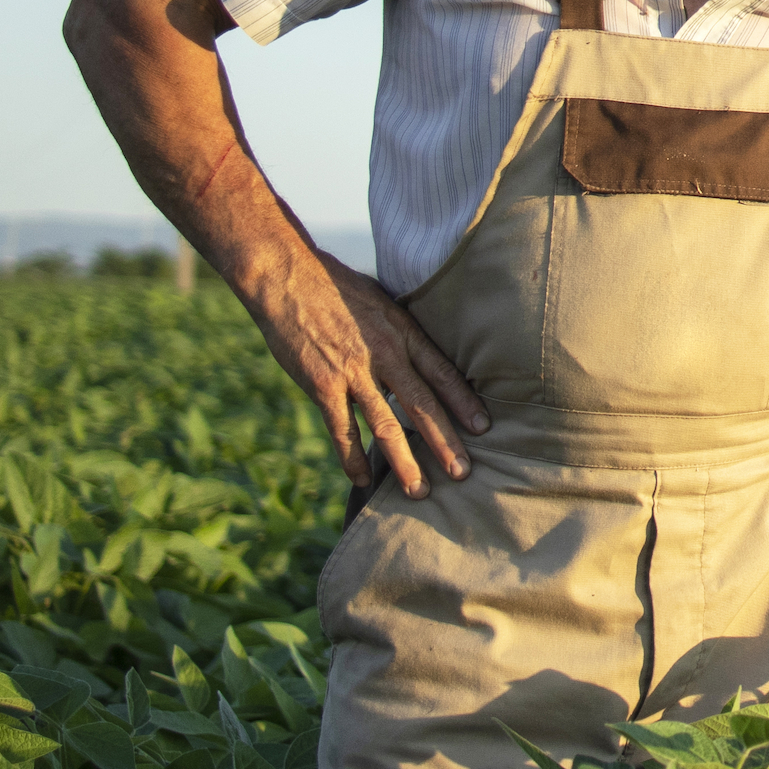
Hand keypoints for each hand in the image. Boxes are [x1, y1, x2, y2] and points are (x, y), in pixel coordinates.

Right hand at [244, 247, 488, 496]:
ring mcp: (353, 372)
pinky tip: (364, 480)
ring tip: (422, 492)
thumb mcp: (381, 300)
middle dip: (446, 442)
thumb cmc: (335, 285)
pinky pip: (342, 430)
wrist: (285, 276)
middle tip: (464, 473)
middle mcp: (384, 354)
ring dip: (406, 461)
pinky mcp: (322, 385)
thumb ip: (400, 331)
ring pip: (387, 425)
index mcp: (403, 332)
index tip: (483, 428)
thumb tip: (419, 354)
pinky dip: (353, 458)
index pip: (443, 373)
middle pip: (423, 405)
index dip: (464, 402)